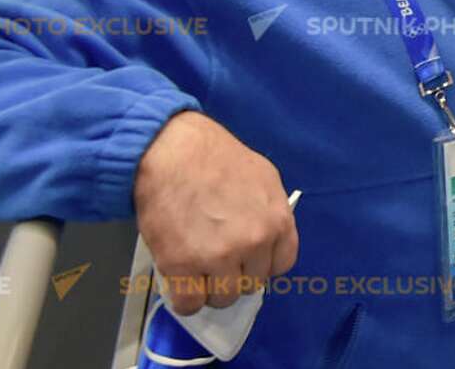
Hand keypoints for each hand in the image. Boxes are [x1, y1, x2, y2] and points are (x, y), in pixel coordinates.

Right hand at [132, 111, 296, 314]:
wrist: (172, 150)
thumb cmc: (216, 158)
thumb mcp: (263, 178)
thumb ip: (270, 212)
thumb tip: (267, 236)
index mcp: (277, 221)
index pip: (281, 265)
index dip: (261, 263)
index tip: (246, 258)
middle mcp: (254, 243)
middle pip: (251, 284)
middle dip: (234, 275)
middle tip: (215, 258)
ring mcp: (219, 257)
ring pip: (222, 298)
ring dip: (210, 289)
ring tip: (196, 269)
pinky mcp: (182, 266)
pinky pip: (189, 303)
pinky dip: (184, 299)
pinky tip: (180, 281)